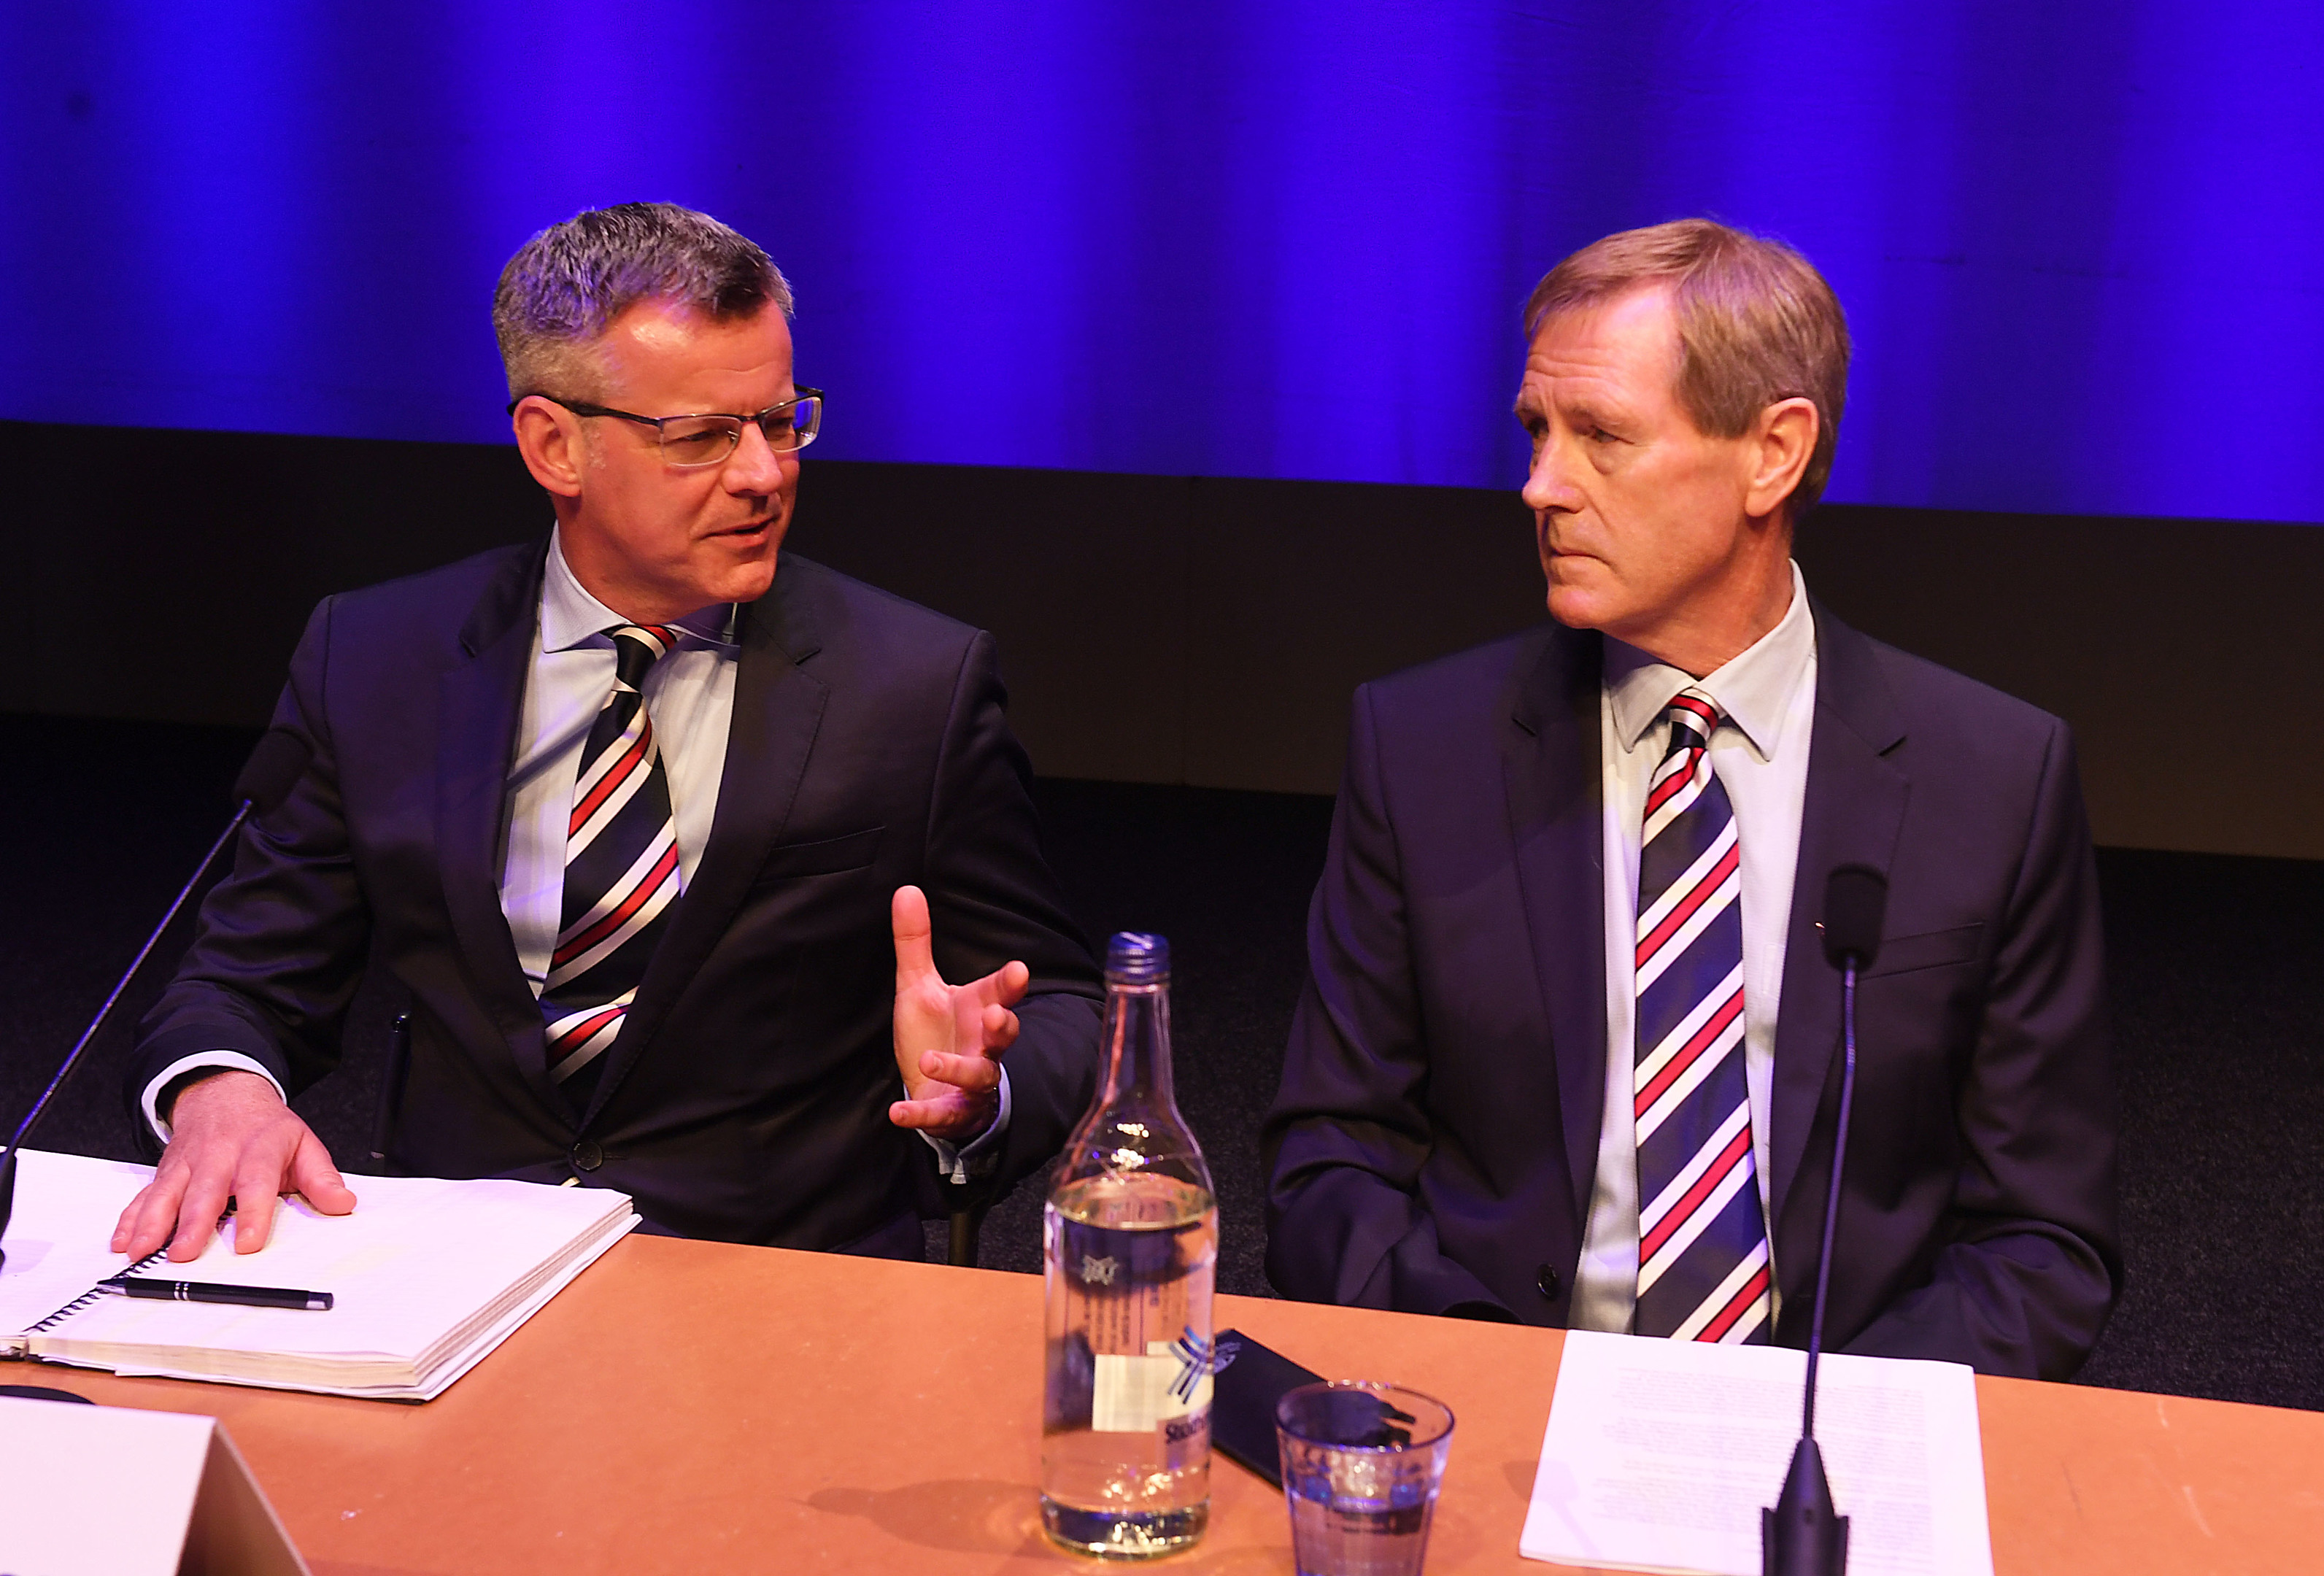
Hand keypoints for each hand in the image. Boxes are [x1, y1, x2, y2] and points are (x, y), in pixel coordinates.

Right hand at [111, 1070, 356, 1261]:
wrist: (224, 1093)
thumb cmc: (266, 1128)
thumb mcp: (303, 1143)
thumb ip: (321, 1177)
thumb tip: (343, 1204)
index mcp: (258, 1149)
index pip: (256, 1182)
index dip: (252, 1213)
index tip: (247, 1244)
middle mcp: (218, 1157)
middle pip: (204, 1192)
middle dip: (192, 1224)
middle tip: (182, 1255)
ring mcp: (187, 1165)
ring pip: (166, 1195)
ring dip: (152, 1224)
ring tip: (141, 1253)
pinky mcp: (165, 1173)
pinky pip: (144, 1196)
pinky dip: (130, 1219)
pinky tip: (121, 1243)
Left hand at [887, 884, 1027, 1143]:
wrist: (929, 1088)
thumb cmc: (934, 1032)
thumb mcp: (919, 986)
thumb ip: (915, 942)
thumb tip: (906, 889)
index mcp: (979, 1010)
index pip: (1000, 993)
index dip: (1010, 983)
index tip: (1018, 970)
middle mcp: (983, 1046)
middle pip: (1004, 1037)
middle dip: (1004, 1027)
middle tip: (996, 1016)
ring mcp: (971, 1082)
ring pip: (979, 1077)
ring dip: (959, 1069)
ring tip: (932, 1060)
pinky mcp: (951, 1112)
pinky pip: (940, 1116)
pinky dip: (920, 1116)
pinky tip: (897, 1113)